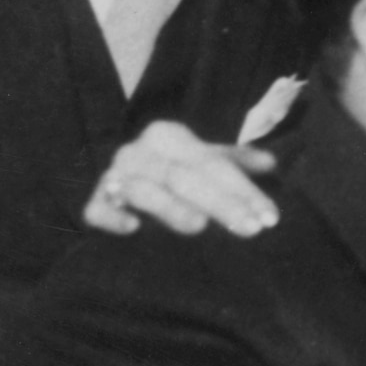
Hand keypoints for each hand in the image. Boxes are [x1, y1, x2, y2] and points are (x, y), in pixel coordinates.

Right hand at [81, 119, 278, 237]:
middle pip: (184, 177)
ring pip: (143, 191)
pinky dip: (112, 217)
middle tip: (251, 229)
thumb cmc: (174, 172)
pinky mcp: (94, 203)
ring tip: (199, 226)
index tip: (270, 217)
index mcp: (168, 136)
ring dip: (170, 208)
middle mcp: (138, 152)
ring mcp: (113, 177)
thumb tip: (271, 163)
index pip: (213, 163)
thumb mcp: (205, 160)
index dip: (244, 191)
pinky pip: (98, 210)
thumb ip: (235, 161)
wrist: (122, 182)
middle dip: (221, 204)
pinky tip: (132, 227)